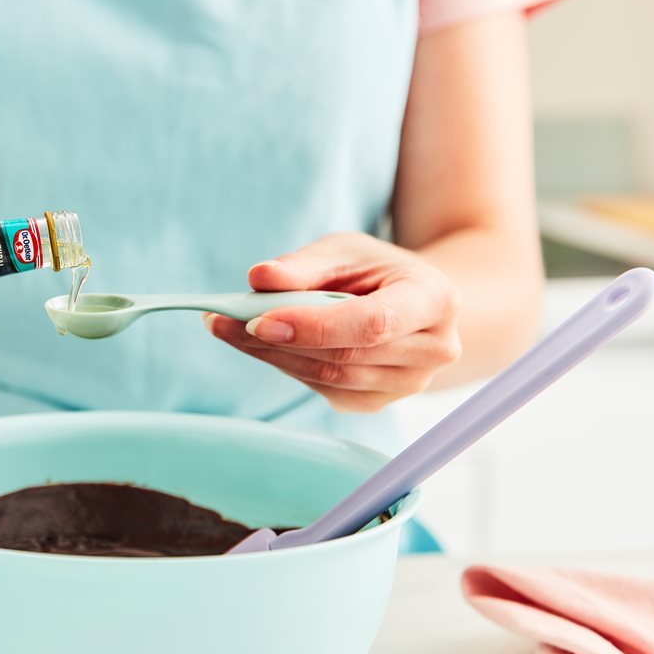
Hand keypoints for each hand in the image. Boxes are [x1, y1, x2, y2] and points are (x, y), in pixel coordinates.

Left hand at [205, 232, 461, 412]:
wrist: (414, 303)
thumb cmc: (378, 271)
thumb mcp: (346, 250)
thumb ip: (305, 266)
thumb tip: (259, 278)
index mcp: (433, 301)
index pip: (372, 324)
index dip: (314, 326)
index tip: (259, 320)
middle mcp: (431, 350)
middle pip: (344, 356)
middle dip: (274, 341)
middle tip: (219, 319)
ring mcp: (407, 385)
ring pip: (328, 377)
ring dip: (269, 355)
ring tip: (224, 327)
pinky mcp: (376, 402)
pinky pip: (322, 388)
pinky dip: (283, 365)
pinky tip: (254, 344)